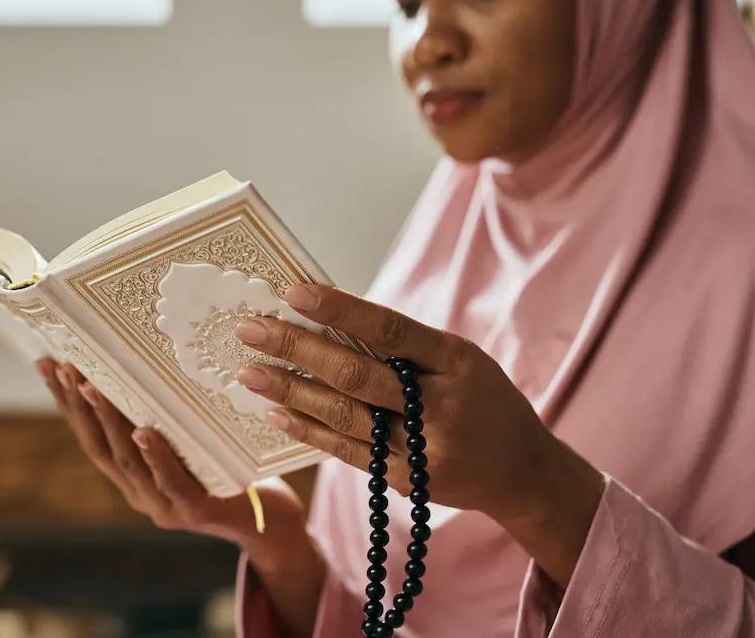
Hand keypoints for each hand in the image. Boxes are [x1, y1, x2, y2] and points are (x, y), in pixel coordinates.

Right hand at [36, 357, 308, 560]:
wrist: (270, 521)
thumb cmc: (227, 469)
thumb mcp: (189, 437)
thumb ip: (165, 414)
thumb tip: (145, 357)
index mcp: (131, 474)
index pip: (89, 434)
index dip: (65, 401)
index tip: (48, 363)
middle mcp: (139, 492)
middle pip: (98, 447)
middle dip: (76, 405)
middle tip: (62, 366)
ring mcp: (164, 506)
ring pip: (128, 461)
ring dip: (107, 422)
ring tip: (91, 387)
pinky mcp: (197, 512)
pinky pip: (172, 481)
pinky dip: (156, 456)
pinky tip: (143, 432)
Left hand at [233, 284, 604, 585]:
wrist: (522, 474)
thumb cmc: (484, 402)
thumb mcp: (461, 361)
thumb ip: (406, 346)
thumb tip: (330, 320)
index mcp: (457, 362)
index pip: (391, 329)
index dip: (341, 310)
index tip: (294, 292)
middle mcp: (440, 405)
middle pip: (358, 375)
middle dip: (297, 348)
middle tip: (250, 330)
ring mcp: (421, 448)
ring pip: (344, 416)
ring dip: (291, 391)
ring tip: (248, 372)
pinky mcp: (403, 480)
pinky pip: (346, 452)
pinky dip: (309, 430)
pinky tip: (275, 412)